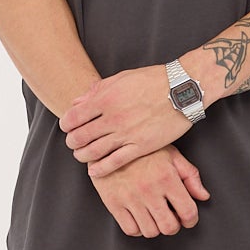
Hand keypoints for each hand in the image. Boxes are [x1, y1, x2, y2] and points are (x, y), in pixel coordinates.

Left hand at [60, 65, 194, 178]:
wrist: (182, 89)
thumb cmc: (153, 80)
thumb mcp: (121, 78)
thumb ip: (97, 91)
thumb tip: (77, 103)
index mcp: (105, 98)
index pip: (73, 118)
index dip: (66, 125)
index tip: (67, 127)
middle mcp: (113, 117)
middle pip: (80, 137)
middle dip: (72, 142)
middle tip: (73, 143)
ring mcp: (126, 133)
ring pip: (93, 152)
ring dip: (82, 156)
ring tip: (82, 155)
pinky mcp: (141, 147)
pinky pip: (115, 162)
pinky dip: (100, 168)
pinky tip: (94, 170)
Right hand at [88, 144, 210, 236]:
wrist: (107, 142)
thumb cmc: (141, 149)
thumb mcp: (171, 155)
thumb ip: (190, 176)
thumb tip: (203, 195)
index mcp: (166, 177)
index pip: (188, 211)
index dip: (191, 220)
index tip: (188, 219)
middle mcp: (149, 190)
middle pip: (169, 227)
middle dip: (174, 226)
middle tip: (171, 218)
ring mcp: (130, 198)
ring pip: (150, 232)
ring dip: (155, 228)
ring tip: (154, 216)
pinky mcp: (113, 203)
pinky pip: (130, 229)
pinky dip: (137, 228)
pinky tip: (139, 217)